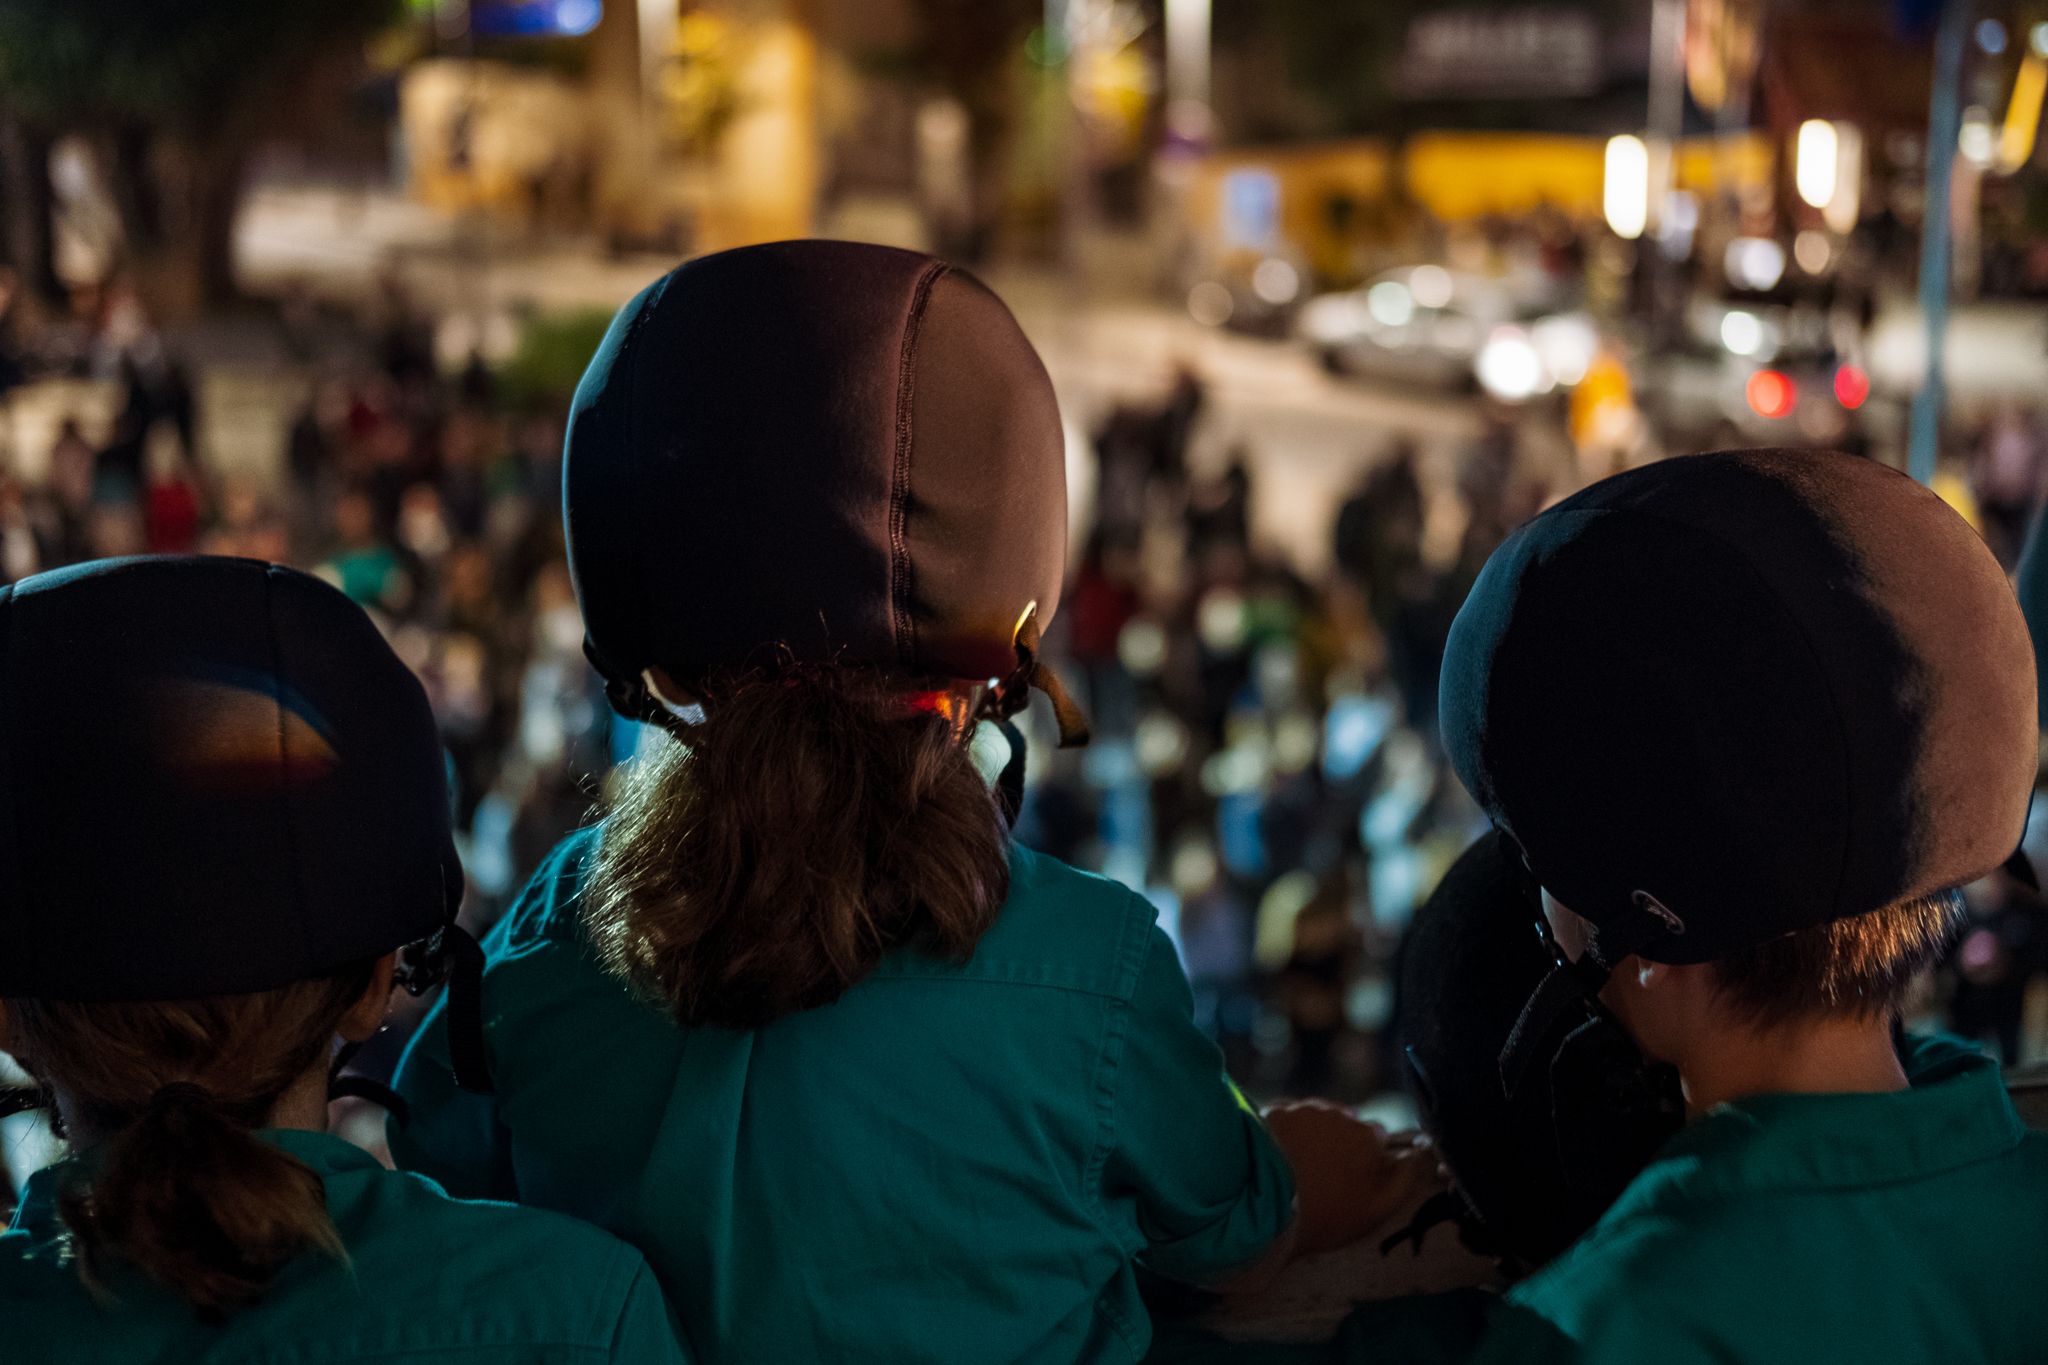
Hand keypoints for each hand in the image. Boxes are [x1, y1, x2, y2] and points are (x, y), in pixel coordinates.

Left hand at [1262, 1101, 1444, 1255]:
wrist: (1265, 1210)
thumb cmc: (1327, 1215)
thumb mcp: (1377, 1209)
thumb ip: (1406, 1178)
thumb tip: (1422, 1153)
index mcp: (1367, 1135)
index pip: (1376, 1138)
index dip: (1367, 1158)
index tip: (1353, 1179)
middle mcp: (1339, 1113)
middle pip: (1346, 1125)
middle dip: (1340, 1143)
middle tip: (1324, 1176)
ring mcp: (1304, 1109)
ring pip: (1317, 1119)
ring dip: (1314, 1136)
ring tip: (1298, 1168)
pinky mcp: (1274, 1111)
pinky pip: (1288, 1117)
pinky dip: (1287, 1132)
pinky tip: (1279, 1156)